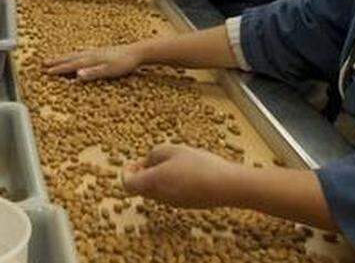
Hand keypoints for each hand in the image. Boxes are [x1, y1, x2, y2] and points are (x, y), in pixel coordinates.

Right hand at [44, 45, 142, 80]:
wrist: (136, 52)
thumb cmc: (123, 64)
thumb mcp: (109, 71)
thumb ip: (92, 73)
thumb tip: (77, 75)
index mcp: (90, 60)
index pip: (71, 66)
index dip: (58, 69)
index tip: (45, 72)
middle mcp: (90, 54)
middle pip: (69, 58)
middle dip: (56, 61)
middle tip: (42, 63)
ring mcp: (95, 52)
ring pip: (74, 54)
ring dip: (63, 57)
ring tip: (53, 58)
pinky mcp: (100, 51)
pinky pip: (82, 52)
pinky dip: (74, 53)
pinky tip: (75, 53)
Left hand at [122, 144, 238, 208]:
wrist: (227, 186)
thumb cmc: (199, 165)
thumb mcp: (174, 150)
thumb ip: (155, 154)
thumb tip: (148, 162)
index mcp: (153, 182)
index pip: (127, 184)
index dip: (126, 173)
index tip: (131, 162)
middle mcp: (160, 196)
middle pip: (141, 188)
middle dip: (142, 173)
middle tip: (151, 160)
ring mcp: (173, 203)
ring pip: (156, 191)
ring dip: (156, 177)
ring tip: (171, 162)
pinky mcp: (186, 204)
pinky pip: (170, 194)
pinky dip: (170, 183)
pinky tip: (185, 171)